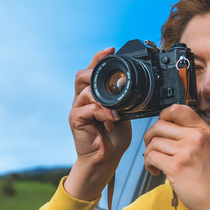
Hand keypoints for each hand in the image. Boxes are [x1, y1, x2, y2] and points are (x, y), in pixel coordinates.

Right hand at [64, 47, 131, 200]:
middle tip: (110, 78)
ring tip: (117, 114)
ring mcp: (77, 108)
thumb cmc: (114, 139)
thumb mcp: (123, 114)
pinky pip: (89, 108)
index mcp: (93, 95)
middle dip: (95, 72)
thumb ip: (123, 100)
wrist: (105, 160)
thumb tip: (135, 86)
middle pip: (81, 75)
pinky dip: (103, 113)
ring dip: (106, 101)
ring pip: (87, 91)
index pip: (92, 71)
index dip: (98, 58)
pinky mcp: (75, 119)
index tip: (111, 49)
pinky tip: (112, 121)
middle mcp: (82, 99)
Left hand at [143, 104, 209, 209]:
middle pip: (159, 125)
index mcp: (204, 130)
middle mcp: (195, 137)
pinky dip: (149, 164)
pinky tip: (156, 171)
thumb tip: (165, 126)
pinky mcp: (176, 166)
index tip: (160, 126)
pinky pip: (151, 157)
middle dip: (150, 137)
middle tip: (153, 148)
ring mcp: (186, 151)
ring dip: (149, 154)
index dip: (163, 115)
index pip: (177, 109)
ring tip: (157, 163)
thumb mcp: (208, 146)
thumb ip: (191, 134)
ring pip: (153, 142)